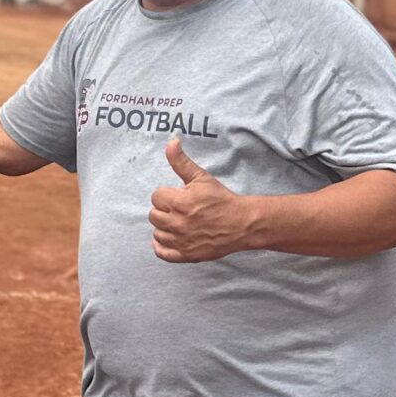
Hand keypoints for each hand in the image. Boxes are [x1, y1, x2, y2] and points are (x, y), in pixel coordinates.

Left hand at [149, 138, 251, 261]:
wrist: (242, 224)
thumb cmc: (221, 199)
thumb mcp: (201, 177)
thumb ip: (181, 161)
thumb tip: (171, 141)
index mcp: (179, 202)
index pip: (156, 197)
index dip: (167, 194)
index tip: (179, 196)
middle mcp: (177, 223)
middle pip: (153, 215)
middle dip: (165, 210)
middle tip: (180, 209)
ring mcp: (181, 241)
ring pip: (157, 233)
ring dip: (164, 227)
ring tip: (179, 222)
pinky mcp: (186, 255)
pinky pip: (162, 253)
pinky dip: (162, 247)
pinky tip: (170, 238)